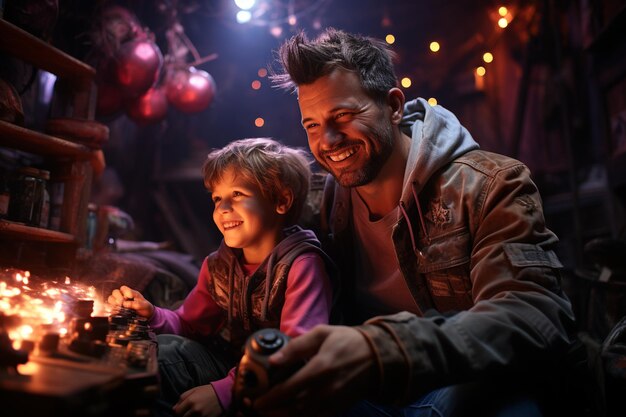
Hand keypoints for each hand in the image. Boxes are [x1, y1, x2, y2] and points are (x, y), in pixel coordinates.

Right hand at [107, 285, 153, 318]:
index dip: (124, 292)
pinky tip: (116, 311)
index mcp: (130, 293)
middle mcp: (123, 296)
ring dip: (113, 303)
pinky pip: (110, 307)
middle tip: (122, 303)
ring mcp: (119, 303)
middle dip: (118, 297)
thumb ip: (135, 303)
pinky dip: (111, 309)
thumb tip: (124, 304)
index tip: (128, 297)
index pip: (123, 288)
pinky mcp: (116, 309)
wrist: (146, 314)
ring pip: (110, 299)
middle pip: (114, 292)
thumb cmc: (145, 307)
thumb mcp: (143, 305)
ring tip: (119, 307)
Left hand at [173, 384, 222, 416]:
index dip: (177, 412)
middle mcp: (196, 409)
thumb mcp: (193, 390)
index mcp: (191, 400)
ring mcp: (202, 416)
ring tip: (193, 413)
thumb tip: (174, 409)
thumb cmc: (207, 391)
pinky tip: (198, 415)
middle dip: (182, 416)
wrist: (223, 394)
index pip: (177, 412)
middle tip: (187, 412)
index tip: (180, 411)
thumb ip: (182, 398)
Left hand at [252, 325, 376, 416]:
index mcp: (320, 369)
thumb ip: (296, 347)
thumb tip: (273, 359)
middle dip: (273, 411)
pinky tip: (291, 413)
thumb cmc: (347, 341)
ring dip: (284, 416)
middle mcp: (326, 389)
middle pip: (293, 408)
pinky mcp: (338, 408)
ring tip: (270, 413)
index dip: (270, 398)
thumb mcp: (321, 334)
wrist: (377, 356)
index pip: (288, 389)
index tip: (256, 401)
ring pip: (303, 416)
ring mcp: (333, 401)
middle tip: (258, 409)